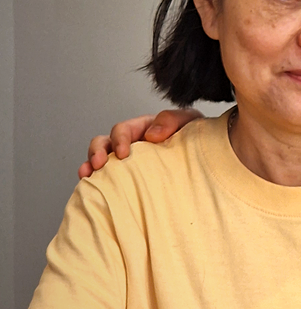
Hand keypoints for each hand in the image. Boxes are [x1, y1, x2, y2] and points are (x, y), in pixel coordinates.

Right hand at [78, 109, 202, 177]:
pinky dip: (96, 182)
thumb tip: (151, 134)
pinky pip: (107, 180)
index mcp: (142, 129)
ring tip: (86, 175)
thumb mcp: (189, 121)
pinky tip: (91, 188)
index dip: (119, 139)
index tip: (123, 153)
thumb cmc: (196, 138)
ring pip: (100, 161)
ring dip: (89, 166)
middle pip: (104, 143)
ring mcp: (127, 163)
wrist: (206, 160)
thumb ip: (172, 120)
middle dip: (97, 152)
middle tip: (98, 164)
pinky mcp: (128, 180)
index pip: (122, 130)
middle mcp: (131, 145)